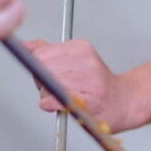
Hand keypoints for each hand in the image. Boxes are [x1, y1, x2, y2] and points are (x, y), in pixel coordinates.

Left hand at [25, 38, 140, 130]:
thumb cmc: (97, 86)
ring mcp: (90, 80)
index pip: (41, 53)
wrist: (125, 103)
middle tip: (58, 88)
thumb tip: (25, 46)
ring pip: (47, 84)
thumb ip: (48, 52)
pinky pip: (56, 100)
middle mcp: (86, 61)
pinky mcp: (91, 100)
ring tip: (65, 97)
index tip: (52, 74)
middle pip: (42, 68)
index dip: (39, 67)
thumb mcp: (75, 61)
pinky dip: (53, 104)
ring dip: (49, 95)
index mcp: (81, 48)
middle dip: (43, 81)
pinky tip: (63, 104)